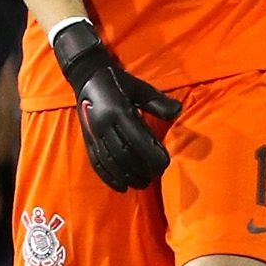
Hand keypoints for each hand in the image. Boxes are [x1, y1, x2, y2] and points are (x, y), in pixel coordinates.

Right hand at [55, 20, 180, 191]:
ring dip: (127, 176)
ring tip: (142, 183)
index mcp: (117, 110)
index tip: (165, 162)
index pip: (136, 139)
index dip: (151, 154)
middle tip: (156, 174)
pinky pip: (97, 164)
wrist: (87, 77)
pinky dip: (109, 178)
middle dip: (141, 168)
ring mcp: (93, 134)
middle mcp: (103, 124)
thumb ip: (157, 101)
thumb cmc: (118, 82)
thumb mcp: (139, 87)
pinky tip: (121, 187)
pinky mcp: (87, 140)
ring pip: (110, 162)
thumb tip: (178, 110)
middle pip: (124, 155)